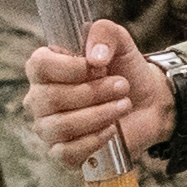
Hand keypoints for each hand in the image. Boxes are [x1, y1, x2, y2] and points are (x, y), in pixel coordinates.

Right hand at [25, 20, 171, 156]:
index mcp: (45, 68)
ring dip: (99, 115)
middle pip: (50, 98)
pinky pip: (67, 153)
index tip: (98, 66)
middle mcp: (39, 98)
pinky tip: (112, 129)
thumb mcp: (120, 42)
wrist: (148, 101)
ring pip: (60, 127)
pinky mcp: (63, 152)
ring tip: (123, 105)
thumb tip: (94, 57)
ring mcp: (48, 127)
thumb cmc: (125, 70)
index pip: (38, 66)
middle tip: (121, 86)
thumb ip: (104, 33)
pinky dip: (94, 140)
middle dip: (93, 92)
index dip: (69, 67)